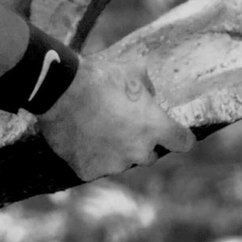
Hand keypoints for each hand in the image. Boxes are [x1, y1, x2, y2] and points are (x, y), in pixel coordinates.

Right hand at [35, 54, 195, 181]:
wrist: (59, 90)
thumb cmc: (99, 78)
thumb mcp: (132, 70)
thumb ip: (147, 87)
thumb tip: (148, 96)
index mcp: (156, 127)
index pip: (183, 142)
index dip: (178, 136)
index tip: (173, 133)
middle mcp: (139, 151)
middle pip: (150, 155)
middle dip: (141, 142)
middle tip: (122, 125)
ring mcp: (113, 164)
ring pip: (120, 161)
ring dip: (114, 150)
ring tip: (95, 128)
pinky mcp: (88, 170)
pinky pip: (93, 166)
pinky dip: (88, 156)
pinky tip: (79, 138)